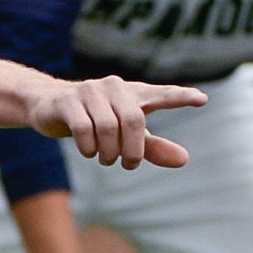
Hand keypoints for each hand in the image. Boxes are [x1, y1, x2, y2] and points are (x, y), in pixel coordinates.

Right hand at [28, 75, 204, 170]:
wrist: (49, 106)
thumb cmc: (95, 120)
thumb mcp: (126, 135)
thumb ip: (153, 147)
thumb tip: (184, 160)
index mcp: (134, 94)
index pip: (162, 94)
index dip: (181, 97)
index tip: (202, 100)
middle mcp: (114, 87)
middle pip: (133, 120)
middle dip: (132, 150)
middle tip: (129, 164)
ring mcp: (90, 92)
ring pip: (107, 128)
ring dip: (108, 153)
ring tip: (106, 159)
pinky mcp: (68, 101)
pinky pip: (84, 130)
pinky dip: (88, 148)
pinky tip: (89, 152)